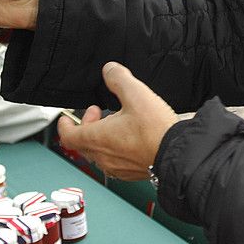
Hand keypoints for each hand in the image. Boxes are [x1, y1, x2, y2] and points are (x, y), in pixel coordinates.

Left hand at [56, 62, 179, 179]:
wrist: (178, 155)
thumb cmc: (156, 131)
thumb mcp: (136, 94)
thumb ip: (119, 78)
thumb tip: (110, 70)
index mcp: (97, 138)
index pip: (68, 136)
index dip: (64, 125)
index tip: (66, 118)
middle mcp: (103, 157)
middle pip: (83, 143)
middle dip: (88, 125)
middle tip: (98, 113)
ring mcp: (117, 168)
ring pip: (99, 153)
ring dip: (102, 137)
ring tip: (117, 123)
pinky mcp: (132, 173)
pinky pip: (115, 161)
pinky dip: (116, 148)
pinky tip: (132, 138)